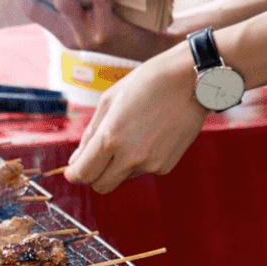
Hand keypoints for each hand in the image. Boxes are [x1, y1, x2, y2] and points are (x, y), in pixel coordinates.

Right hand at [0, 0, 179, 60]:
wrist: (159, 51)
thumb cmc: (131, 30)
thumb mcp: (99, 22)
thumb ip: (82, 7)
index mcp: (66, 37)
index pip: (33, 12)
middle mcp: (72, 39)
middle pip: (38, 7)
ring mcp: (88, 36)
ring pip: (64, 1)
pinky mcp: (108, 30)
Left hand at [64, 45, 207, 192]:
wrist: (192, 79)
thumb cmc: (148, 83)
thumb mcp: (109, 102)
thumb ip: (89, 135)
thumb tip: (76, 160)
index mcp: (110, 139)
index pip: (83, 174)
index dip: (75, 174)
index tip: (74, 169)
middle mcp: (130, 157)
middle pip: (100, 186)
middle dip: (94, 175)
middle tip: (98, 157)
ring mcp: (151, 164)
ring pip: (122, 178)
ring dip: (119, 166)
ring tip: (132, 135)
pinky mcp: (166, 165)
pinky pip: (143, 171)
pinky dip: (140, 161)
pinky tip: (149, 137)